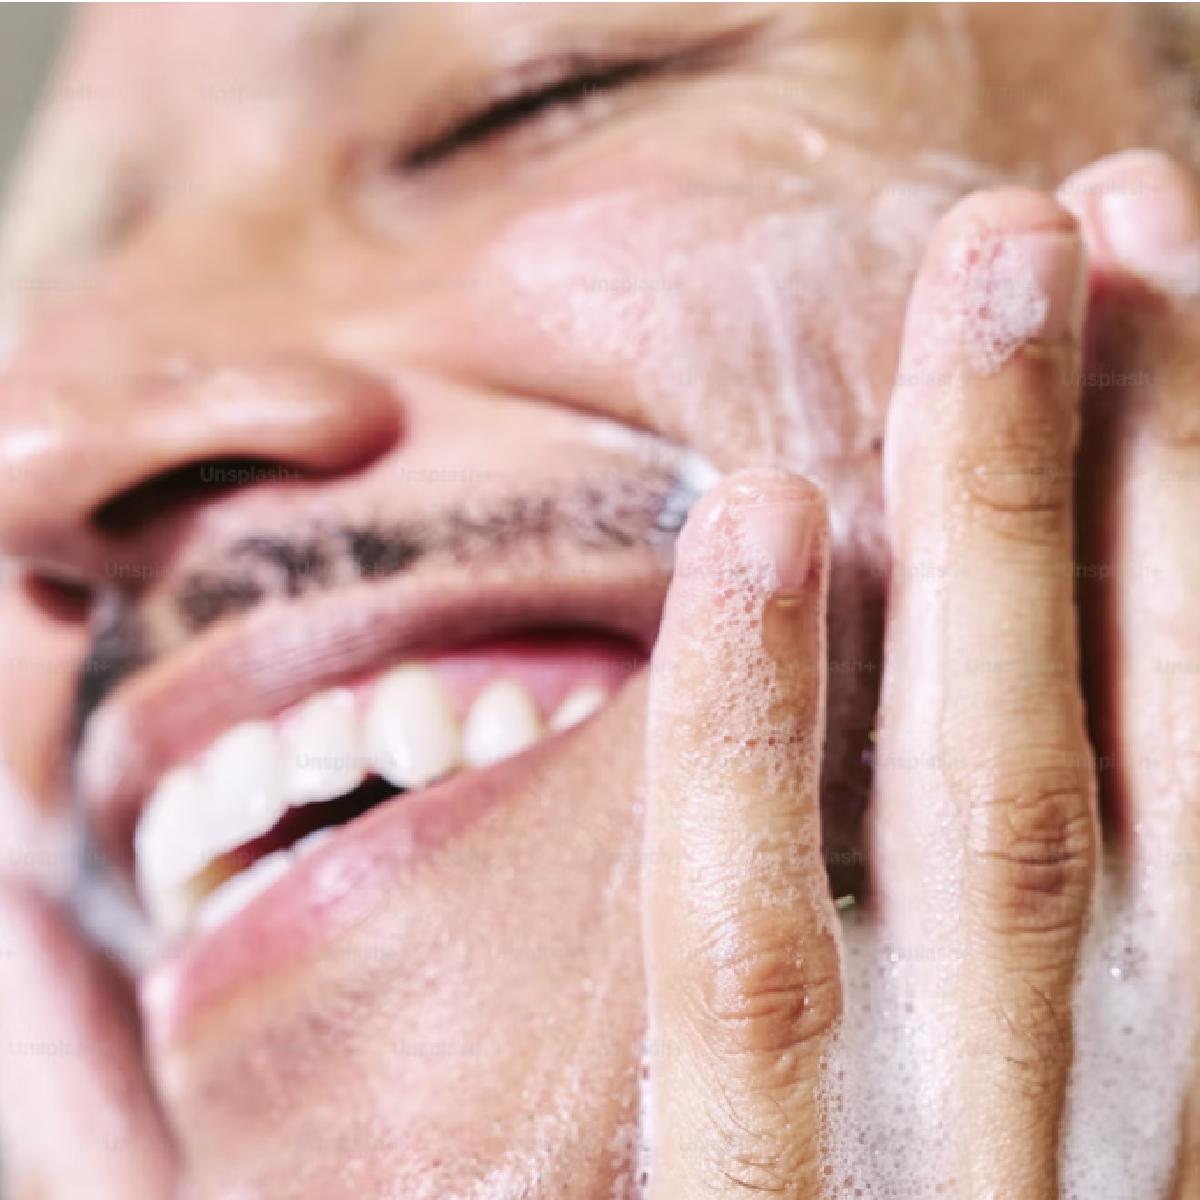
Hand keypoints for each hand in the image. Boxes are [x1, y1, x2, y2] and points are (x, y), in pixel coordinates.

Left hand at [641, 160, 1199, 1197]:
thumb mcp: (1097, 1122)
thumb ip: (1120, 939)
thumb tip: (1084, 707)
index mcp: (1191, 1072)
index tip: (1167, 281)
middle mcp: (1111, 1116)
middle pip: (1110, 730)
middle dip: (1121, 459)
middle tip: (1076, 218)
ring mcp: (943, 1180)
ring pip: (976, 804)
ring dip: (986, 529)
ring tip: (979, 287)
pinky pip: (740, 954)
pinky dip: (751, 728)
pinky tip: (758, 521)